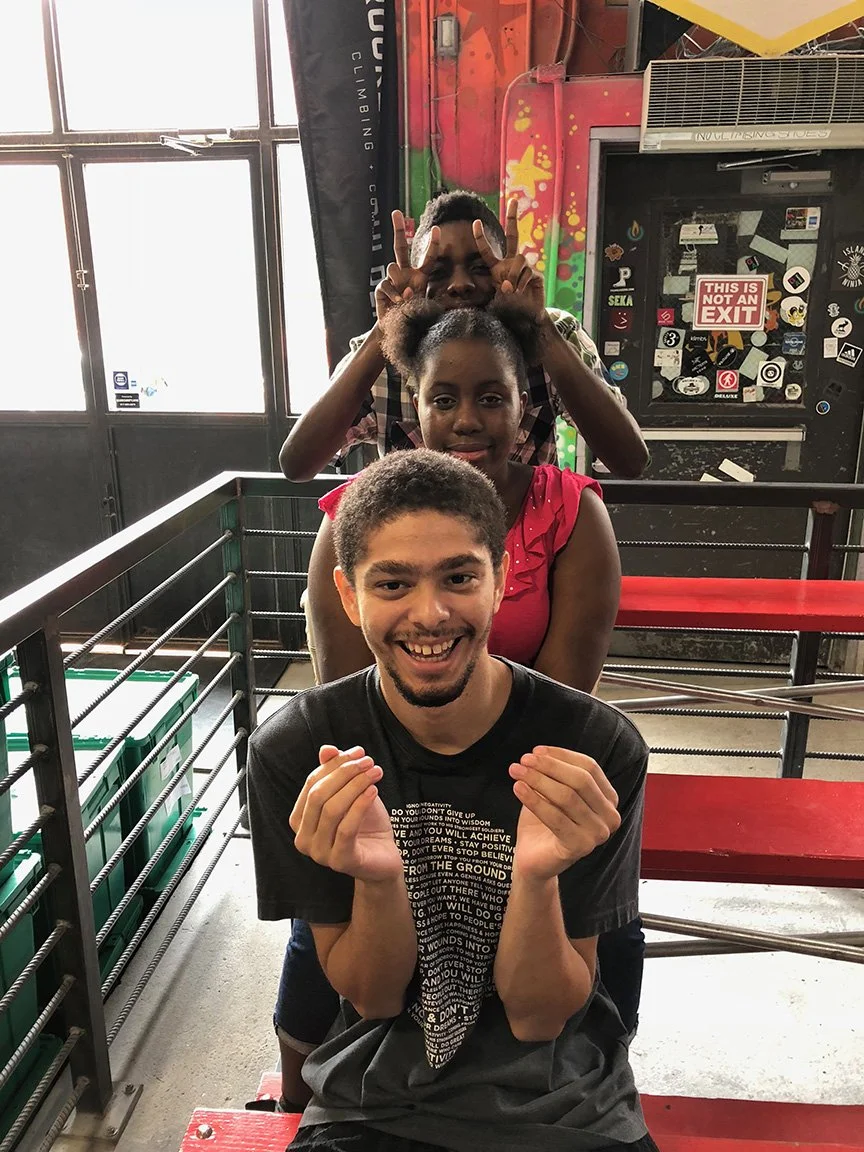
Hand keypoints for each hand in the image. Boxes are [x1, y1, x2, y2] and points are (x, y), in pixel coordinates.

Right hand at [290, 745, 403, 882]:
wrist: (384, 857)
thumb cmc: (364, 824)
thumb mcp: (351, 793)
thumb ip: (336, 772)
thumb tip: (326, 748)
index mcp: (299, 821)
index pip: (311, 784)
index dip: (334, 765)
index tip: (358, 752)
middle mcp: (303, 839)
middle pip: (318, 795)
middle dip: (344, 773)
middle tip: (368, 761)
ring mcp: (319, 854)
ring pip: (332, 810)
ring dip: (356, 785)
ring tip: (375, 772)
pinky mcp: (340, 862)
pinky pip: (346, 828)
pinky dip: (360, 805)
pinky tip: (374, 790)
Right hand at [374, 210, 440, 321]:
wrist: (397, 329)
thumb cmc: (414, 317)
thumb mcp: (425, 308)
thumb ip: (418, 298)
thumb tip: (406, 290)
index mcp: (420, 276)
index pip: (428, 258)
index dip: (432, 245)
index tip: (438, 229)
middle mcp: (405, 273)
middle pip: (400, 247)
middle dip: (397, 229)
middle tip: (396, 212)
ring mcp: (392, 279)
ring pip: (393, 268)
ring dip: (399, 282)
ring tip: (406, 298)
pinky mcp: (382, 288)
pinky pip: (386, 284)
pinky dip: (393, 294)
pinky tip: (398, 303)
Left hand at [473, 197, 545, 320]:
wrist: (525, 320)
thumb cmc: (507, 310)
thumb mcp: (494, 300)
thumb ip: (496, 291)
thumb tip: (505, 285)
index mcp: (497, 268)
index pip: (487, 251)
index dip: (481, 238)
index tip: (476, 223)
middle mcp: (512, 263)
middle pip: (513, 235)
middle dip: (513, 217)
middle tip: (514, 200)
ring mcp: (525, 267)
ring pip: (519, 260)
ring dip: (513, 275)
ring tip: (509, 290)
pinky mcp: (536, 275)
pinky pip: (528, 272)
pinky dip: (521, 283)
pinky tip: (519, 292)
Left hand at [509, 746, 620, 880]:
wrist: (534, 859)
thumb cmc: (545, 821)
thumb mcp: (553, 790)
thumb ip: (554, 773)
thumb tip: (539, 753)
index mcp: (608, 798)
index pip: (589, 767)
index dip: (562, 755)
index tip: (536, 751)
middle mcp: (610, 816)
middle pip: (580, 780)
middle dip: (549, 766)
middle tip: (524, 761)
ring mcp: (598, 834)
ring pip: (567, 796)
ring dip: (538, 780)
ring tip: (516, 771)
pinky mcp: (580, 847)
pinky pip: (555, 817)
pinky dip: (534, 800)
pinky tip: (518, 788)